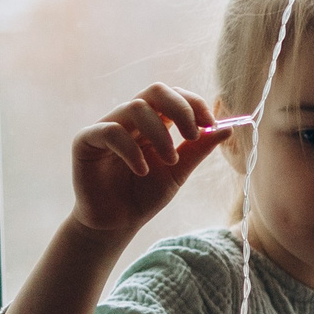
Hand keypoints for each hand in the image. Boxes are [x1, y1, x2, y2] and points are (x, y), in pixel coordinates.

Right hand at [72, 83, 225, 234]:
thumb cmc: (144, 195)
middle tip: (194, 135)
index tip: (211, 124)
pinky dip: (132, 150)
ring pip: (135, 108)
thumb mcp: (178, 172)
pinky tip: (142, 170)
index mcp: (153, 122)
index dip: (193, 103)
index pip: (173, 95)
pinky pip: (110, 131)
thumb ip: (199, 150)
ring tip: (169, 161)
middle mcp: (130, 119)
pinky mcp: (85, 141)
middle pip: (155, 91)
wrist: (117, 223)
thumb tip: (228, 129)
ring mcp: (107, 127)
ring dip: (160, 134)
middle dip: (181, 108)